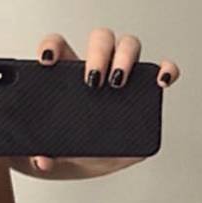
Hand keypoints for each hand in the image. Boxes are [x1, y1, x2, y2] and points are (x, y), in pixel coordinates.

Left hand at [30, 29, 180, 175]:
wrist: (85, 163)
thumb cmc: (61, 147)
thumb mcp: (45, 151)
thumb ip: (36, 156)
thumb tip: (42, 160)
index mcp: (65, 75)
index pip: (58, 45)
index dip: (52, 45)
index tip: (47, 61)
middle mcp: (96, 67)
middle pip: (101, 39)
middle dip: (98, 53)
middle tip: (92, 80)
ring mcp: (122, 76)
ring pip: (129, 46)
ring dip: (126, 57)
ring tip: (118, 82)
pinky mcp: (145, 92)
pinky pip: (160, 71)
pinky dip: (166, 70)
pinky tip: (161, 80)